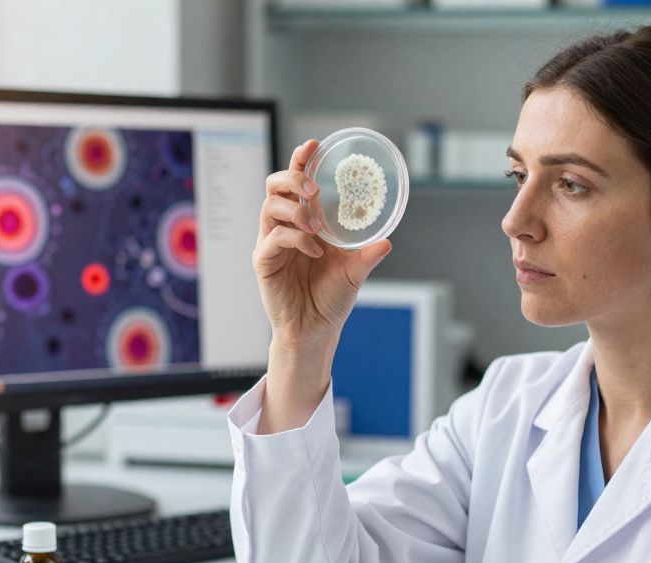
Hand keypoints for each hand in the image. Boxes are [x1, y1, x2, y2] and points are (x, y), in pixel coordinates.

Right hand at [253, 139, 392, 350]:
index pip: (296, 182)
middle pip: (274, 185)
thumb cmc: (330, 298)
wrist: (315, 330)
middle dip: (294, 178)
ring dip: (297, 210)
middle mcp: (283, 226)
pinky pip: (274, 238)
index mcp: (303, 221)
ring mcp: (271, 243)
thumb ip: (367, 255)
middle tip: (315, 190)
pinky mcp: (263, 261)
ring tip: (318, 228)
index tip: (314, 145)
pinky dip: (296, 239)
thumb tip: (387, 241)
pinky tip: (315, 251)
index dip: (301, 160)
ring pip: (271, 206)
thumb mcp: (354, 272)